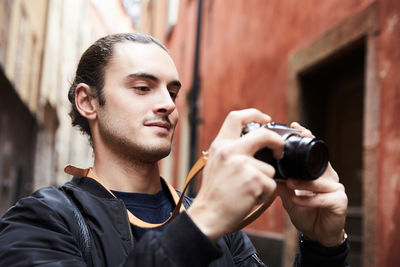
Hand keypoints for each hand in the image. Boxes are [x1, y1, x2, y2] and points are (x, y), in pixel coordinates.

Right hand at [187, 109, 283, 240]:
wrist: (208, 216)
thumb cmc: (214, 193)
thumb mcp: (216, 163)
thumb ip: (231, 151)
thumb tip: (253, 145)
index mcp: (221, 145)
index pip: (236, 117)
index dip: (254, 114)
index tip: (266, 119)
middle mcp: (231, 150)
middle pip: (264, 135)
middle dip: (278, 142)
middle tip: (280, 150)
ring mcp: (243, 164)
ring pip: (270, 169)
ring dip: (264, 182)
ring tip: (248, 191)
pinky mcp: (254, 180)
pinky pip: (271, 185)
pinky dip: (264, 194)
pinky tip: (249, 199)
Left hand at [277, 122, 347, 246]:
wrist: (317, 233)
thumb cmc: (304, 211)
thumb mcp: (289, 196)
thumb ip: (281, 184)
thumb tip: (267, 172)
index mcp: (317, 172)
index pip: (312, 151)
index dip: (306, 137)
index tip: (295, 126)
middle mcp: (329, 177)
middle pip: (320, 160)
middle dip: (309, 152)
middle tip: (296, 146)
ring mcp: (336, 188)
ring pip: (319, 181)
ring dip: (303, 183)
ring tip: (290, 183)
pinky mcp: (340, 201)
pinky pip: (323, 198)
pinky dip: (308, 199)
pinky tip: (297, 200)